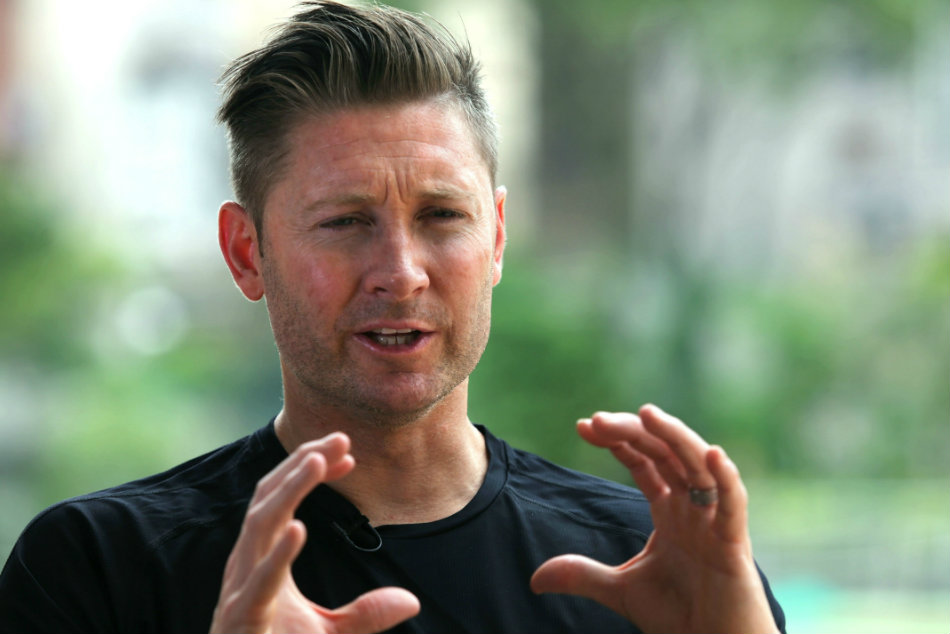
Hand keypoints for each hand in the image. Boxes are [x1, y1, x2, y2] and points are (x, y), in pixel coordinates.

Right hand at [210, 433, 419, 633]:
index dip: (310, 470)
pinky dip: (277, 554)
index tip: (349, 453)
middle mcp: (245, 565)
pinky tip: (298, 530)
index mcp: (260, 559)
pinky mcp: (243, 618)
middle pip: (269, 497)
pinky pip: (260, 581)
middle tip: (341, 437)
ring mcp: (241, 589)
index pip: (282, 499)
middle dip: (302, 463)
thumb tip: (411, 601)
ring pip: (260, 525)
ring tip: (317, 462)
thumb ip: (366, 614)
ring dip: (289, 490)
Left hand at [531, 405, 777, 633]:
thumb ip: (582, 575)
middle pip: (666, 454)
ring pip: (700, 465)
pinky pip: (734, 504)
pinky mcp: (734, 545)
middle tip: (598, 420)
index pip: (645, 462)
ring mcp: (714, 522)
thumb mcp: (620, 590)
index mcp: (671, 511)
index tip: (583, 426)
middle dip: (634, 433)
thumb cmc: (679, 617)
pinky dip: (726, 478)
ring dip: (676, 437)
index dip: (618, 440)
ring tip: (648, 413)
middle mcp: (693, 507)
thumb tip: (535, 578)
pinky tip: (714, 454)